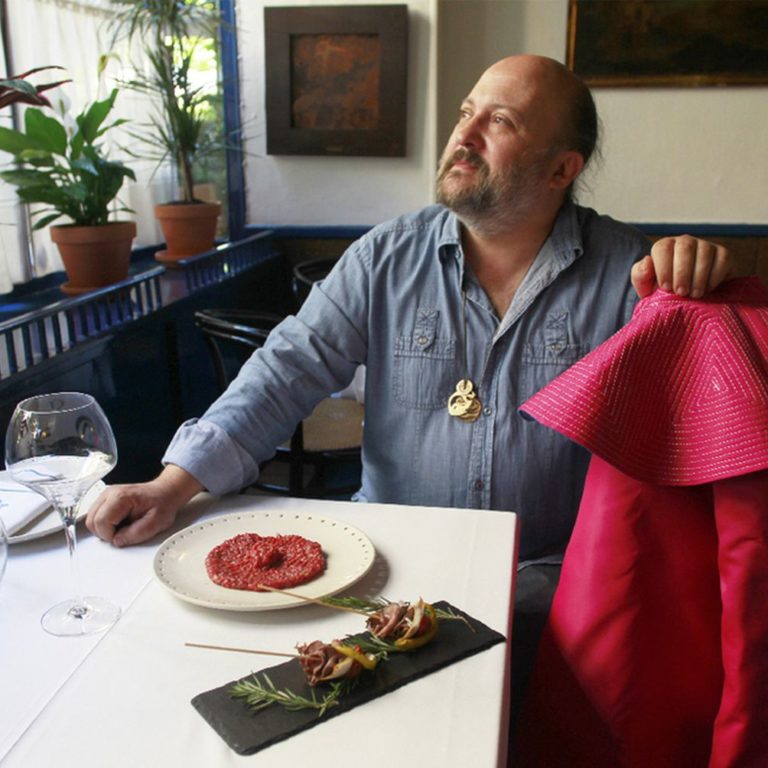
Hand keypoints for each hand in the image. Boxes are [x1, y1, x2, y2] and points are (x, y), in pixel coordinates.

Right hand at [85, 465, 202, 546]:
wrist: (165, 493)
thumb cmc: (162, 504)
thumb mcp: (156, 523)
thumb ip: (136, 534)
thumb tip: (117, 541)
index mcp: (121, 497)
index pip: (100, 522)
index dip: (110, 535)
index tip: (123, 536)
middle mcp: (110, 493)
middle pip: (91, 521)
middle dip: (105, 533)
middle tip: (123, 532)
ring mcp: (106, 495)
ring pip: (91, 520)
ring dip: (104, 529)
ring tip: (123, 526)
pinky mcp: (105, 500)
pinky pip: (96, 517)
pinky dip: (105, 524)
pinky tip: (119, 523)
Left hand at [631, 235, 732, 299]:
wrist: (687, 301)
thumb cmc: (663, 291)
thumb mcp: (645, 286)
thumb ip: (640, 274)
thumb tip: (647, 261)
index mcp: (664, 247)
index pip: (663, 248)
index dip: (664, 268)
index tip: (665, 287)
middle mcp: (685, 242)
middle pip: (685, 247)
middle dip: (682, 272)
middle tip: (681, 292)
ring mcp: (706, 246)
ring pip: (705, 252)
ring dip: (699, 276)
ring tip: (694, 294)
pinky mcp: (723, 255)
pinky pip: (722, 259)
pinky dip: (715, 276)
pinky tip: (707, 289)